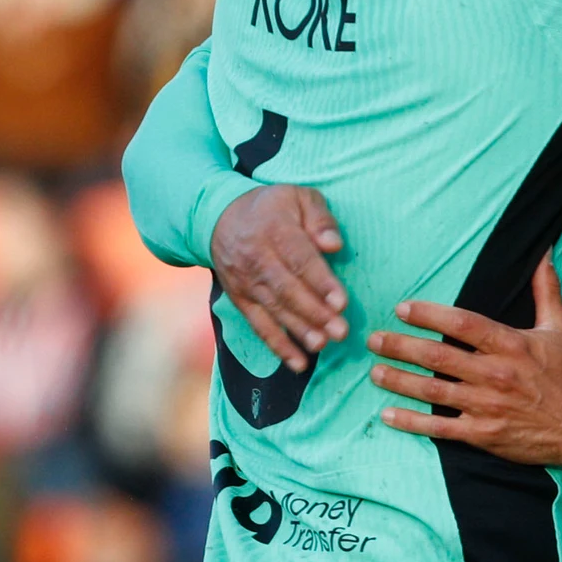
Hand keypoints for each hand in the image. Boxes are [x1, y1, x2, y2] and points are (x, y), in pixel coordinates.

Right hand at [212, 185, 348, 372]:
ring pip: (274, 310)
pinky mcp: (240, 300)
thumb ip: (319, 218)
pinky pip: (259, 326)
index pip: (299, 259)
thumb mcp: (298, 197)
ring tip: (323, 345)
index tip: (342, 302)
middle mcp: (256, 258)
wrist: (220, 217)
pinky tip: (299, 364)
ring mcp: (246, 282)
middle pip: (287, 289)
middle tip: (341, 331)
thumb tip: (334, 245)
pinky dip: (278, 346)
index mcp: (274, 229)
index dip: (320, 282)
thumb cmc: (273, 207)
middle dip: (315, 313)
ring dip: (299, 331)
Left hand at [368, 256, 561, 466]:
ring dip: (399, 380)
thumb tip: (543, 252)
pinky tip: (387, 414)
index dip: (429, 314)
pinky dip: (411, 421)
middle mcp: (494, 374)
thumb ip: (546, 289)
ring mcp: (486, 406)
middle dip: (400, 346)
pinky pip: (439, 428)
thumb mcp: (559, 327)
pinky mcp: (482, 434)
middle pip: (437, 357)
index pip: (462, 324)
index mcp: (510, 344)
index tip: (402, 308)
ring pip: (432, 391)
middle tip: (373, 339)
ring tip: (374, 371)